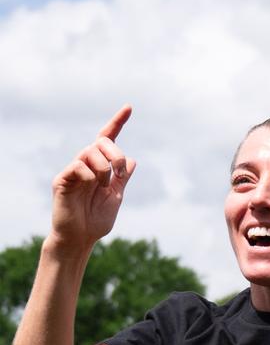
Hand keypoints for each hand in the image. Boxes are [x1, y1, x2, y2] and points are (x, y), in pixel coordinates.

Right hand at [49, 106, 136, 251]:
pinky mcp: (62, 179)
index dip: (118, 122)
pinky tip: (90, 186)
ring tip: (101, 185)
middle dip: (115, 154)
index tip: (129, 107)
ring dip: (104, 167)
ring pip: (91, 151)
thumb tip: (131, 160)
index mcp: (100, 167)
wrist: (81, 238)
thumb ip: (122, 179)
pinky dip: (90, 174)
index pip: (107, 139)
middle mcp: (85, 164)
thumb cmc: (96, 220)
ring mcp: (72, 170)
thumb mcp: (116, 197)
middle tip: (118, 174)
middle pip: (102, 142)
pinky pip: (78, 165)